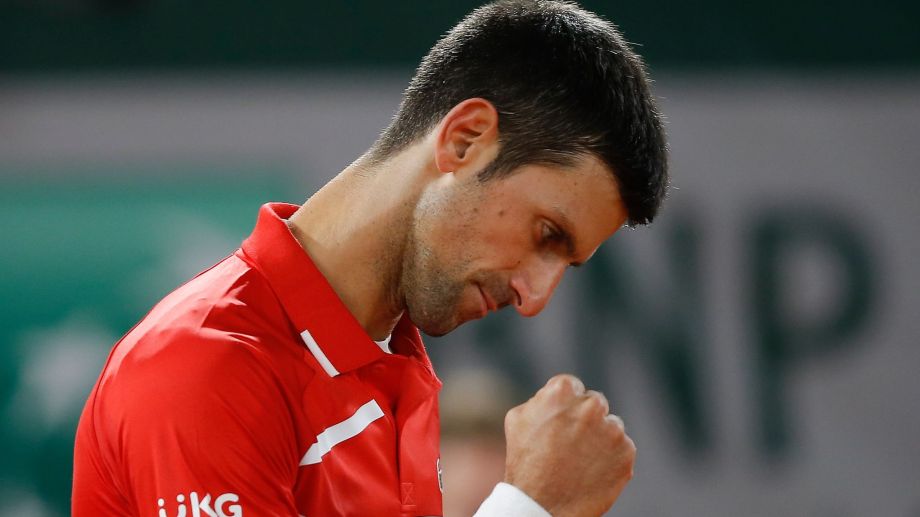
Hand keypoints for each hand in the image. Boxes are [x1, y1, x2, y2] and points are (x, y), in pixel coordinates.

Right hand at [503, 374, 635, 516]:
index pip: (572, 386)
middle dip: (585, 418)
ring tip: (579, 461)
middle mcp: (592, 405)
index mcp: (563, 391)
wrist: (540, 506)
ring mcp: (612, 429)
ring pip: (610, 426)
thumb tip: (555, 394)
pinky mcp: (627, 452)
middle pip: (594, 403)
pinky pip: (621, 448)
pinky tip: (591, 471)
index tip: (559, 422)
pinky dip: (610, 458)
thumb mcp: (518, 418)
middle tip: (570, 443)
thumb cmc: (524, 462)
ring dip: (600, 438)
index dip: (565, 405)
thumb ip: (541, 398)